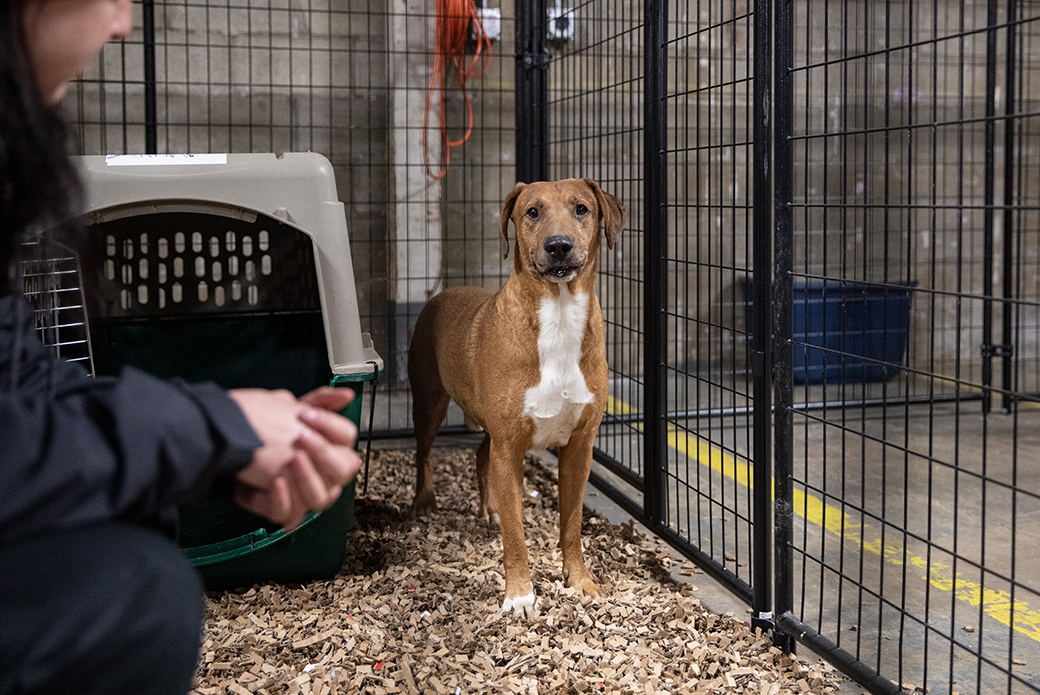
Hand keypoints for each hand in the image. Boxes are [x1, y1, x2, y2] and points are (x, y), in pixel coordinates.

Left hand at [228, 387, 360, 529]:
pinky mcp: (286, 510)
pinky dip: (283, 498)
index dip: (330, 426)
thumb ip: (321, 401)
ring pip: (321, 497)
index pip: (348, 437)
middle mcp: (326, 475)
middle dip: (323, 453)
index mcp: (333, 450)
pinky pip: (291, 513)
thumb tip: (347, 394)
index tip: (306, 414)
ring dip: (307, 477)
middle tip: (302, 437)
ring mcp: (308, 495)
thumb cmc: (267, 434)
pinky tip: (274, 481)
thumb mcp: (292, 411)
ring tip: (290, 459)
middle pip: (344, 469)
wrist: (234, 450)